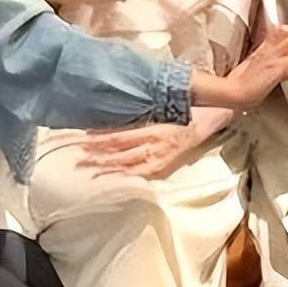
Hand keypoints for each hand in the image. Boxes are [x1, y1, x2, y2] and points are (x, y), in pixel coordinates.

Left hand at [76, 122, 200, 179]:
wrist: (209, 122)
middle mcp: (155, 149)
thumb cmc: (186, 112)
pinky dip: (123, 175)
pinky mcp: (162, 168)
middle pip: (120, 155)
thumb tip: (115, 119)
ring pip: (127, 166)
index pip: (121, 137)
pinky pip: (139, 174)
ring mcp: (159, 161)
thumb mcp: (164, 110)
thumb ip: (142, 117)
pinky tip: (111, 176)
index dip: (102, 139)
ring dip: (107, 168)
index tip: (84, 139)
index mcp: (154, 132)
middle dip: (98, 157)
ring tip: (88, 169)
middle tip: (78, 158)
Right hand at [224, 25, 287, 107]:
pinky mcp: (274, 69)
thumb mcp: (256, 68)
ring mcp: (271, 58)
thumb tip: (286, 64)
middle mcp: (267, 50)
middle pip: (286, 30)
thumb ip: (270, 62)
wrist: (233, 92)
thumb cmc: (242, 84)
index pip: (280, 31)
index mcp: (263, 49)